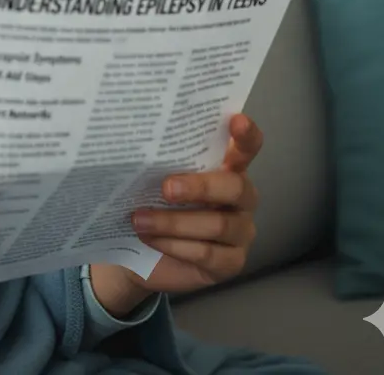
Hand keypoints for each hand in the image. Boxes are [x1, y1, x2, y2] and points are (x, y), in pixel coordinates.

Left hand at [90, 113, 262, 306]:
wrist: (139, 252)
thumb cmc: (152, 204)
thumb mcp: (155, 180)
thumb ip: (161, 163)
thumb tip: (137, 140)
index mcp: (226, 169)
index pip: (246, 148)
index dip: (246, 135)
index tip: (236, 120)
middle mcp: (241, 198)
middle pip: (235, 187)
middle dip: (200, 187)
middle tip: (166, 188)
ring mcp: (241, 232)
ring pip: (218, 224)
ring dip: (173, 222)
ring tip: (139, 219)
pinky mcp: (231, 263)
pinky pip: (207, 253)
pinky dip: (174, 245)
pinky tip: (150, 239)